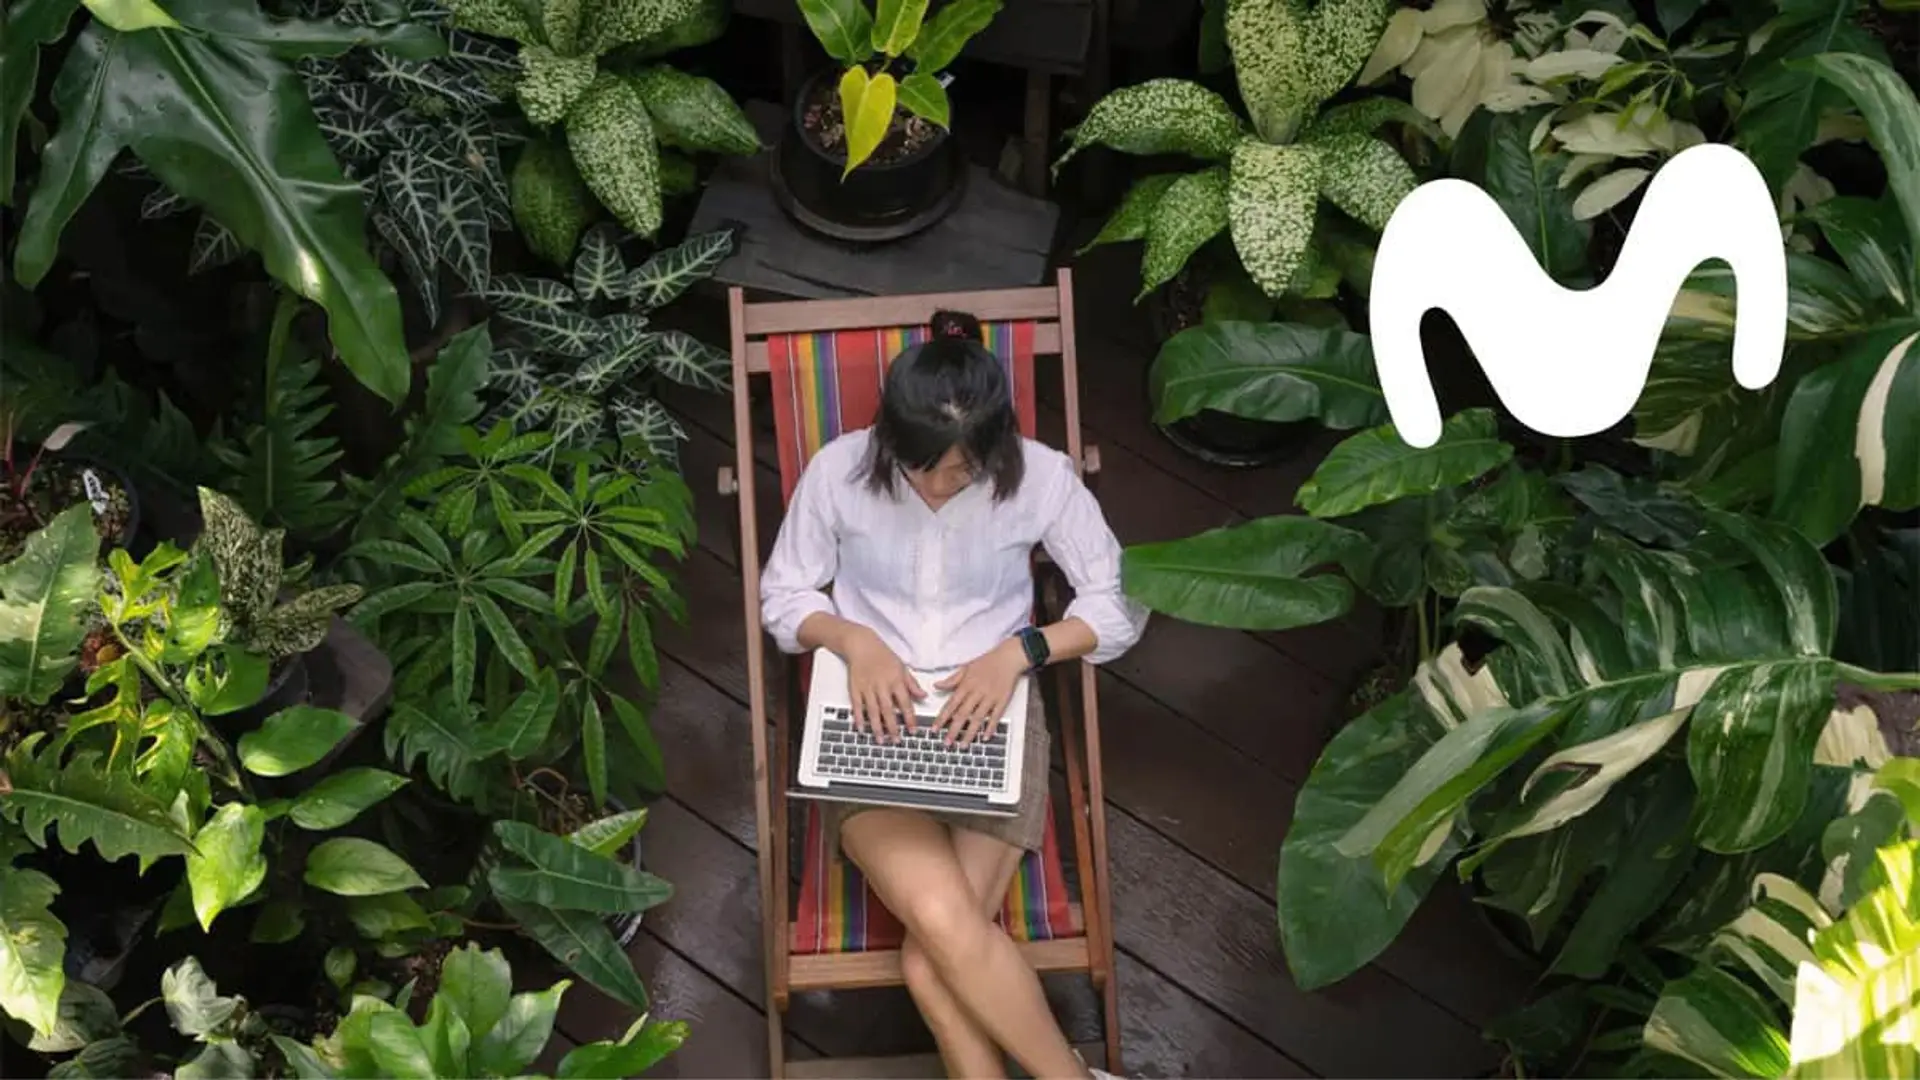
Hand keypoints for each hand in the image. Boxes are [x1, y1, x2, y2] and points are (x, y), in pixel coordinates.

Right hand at [841, 626, 922, 742]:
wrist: (862, 645)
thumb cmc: (883, 655)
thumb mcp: (902, 667)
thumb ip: (912, 684)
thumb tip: (924, 696)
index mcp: (895, 680)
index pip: (905, 703)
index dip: (910, 718)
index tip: (913, 731)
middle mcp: (881, 685)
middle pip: (888, 710)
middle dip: (893, 727)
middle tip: (896, 741)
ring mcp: (867, 688)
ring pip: (873, 711)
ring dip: (877, 727)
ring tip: (881, 740)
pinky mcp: (855, 689)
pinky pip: (857, 706)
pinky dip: (859, 718)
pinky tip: (861, 729)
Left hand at [933, 640, 1027, 747]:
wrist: (1008, 657)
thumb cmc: (987, 662)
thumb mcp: (966, 667)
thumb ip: (951, 680)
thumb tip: (936, 686)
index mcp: (966, 685)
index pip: (951, 704)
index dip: (942, 718)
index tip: (934, 729)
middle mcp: (977, 692)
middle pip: (963, 714)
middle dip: (953, 730)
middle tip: (946, 743)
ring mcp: (990, 697)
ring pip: (978, 718)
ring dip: (970, 733)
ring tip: (963, 745)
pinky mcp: (1002, 700)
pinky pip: (996, 716)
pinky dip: (990, 727)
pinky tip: (985, 737)